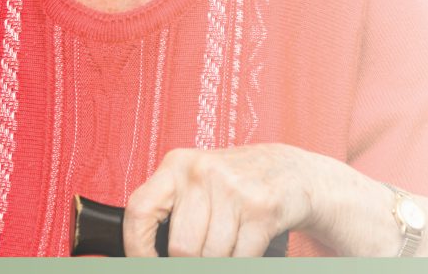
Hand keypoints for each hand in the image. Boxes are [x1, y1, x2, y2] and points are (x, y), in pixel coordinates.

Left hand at [124, 144, 325, 256]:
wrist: (291, 172)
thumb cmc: (235, 184)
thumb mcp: (196, 184)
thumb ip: (172, 212)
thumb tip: (149, 255)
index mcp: (176, 165)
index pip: (139, 211)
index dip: (137, 248)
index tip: (145, 262)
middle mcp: (202, 172)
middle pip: (181, 247)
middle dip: (191, 262)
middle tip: (203, 254)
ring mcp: (234, 189)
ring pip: (211, 257)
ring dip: (219, 262)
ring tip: (228, 246)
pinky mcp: (262, 209)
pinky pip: (240, 258)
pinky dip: (240, 263)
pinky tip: (245, 248)